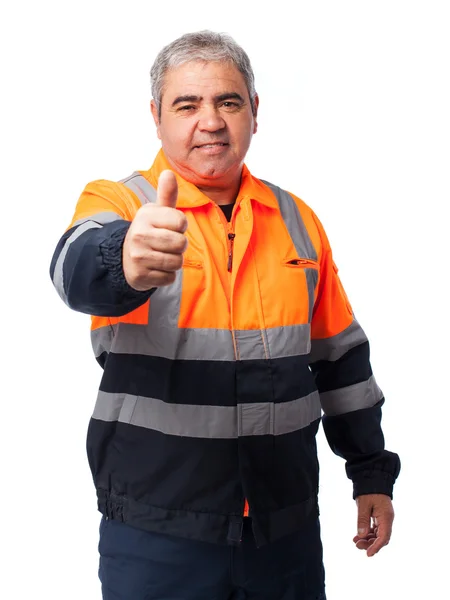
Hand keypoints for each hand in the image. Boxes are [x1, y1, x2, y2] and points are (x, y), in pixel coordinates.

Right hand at [123, 170, 187, 289]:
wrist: (125, 258)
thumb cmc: (149, 231)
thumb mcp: (156, 212)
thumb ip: (167, 195)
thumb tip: (169, 172)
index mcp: (146, 216)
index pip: (181, 222)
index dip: (180, 226)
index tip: (170, 227)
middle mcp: (139, 235)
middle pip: (181, 244)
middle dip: (180, 246)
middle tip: (168, 244)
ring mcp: (139, 257)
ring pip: (176, 262)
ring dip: (174, 261)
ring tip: (162, 255)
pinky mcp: (140, 275)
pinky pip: (169, 278)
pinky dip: (166, 275)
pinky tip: (156, 268)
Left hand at [353, 494, 393, 556]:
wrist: (373, 478)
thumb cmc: (369, 490)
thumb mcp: (364, 504)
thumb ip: (363, 519)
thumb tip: (361, 535)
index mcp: (386, 517)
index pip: (384, 537)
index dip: (376, 547)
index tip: (368, 554)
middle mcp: (387, 519)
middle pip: (381, 538)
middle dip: (370, 544)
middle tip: (357, 545)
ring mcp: (384, 518)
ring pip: (378, 535)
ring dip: (368, 539)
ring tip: (355, 541)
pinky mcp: (379, 517)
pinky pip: (375, 529)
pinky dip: (367, 533)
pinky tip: (358, 536)